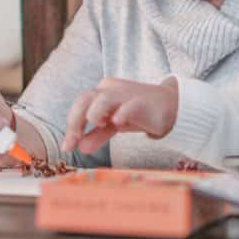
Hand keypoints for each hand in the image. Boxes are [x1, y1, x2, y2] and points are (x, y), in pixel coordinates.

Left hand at [60, 77, 177, 153]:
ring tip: (97, 125)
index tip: (67, 147)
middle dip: (75, 121)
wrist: (171, 106)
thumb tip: (80, 148)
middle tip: (74, 140)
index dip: (71, 125)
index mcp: (101, 92)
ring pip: (102, 99)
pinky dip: (121, 114)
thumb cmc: (139, 113)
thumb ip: (97, 135)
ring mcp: (125, 94)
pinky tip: (117, 122)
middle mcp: (109, 90)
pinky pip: (128, 106)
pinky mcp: (142, 102)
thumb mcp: (115, 124)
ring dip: (94, 114)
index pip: (79, 105)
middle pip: (84, 99)